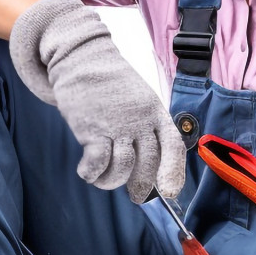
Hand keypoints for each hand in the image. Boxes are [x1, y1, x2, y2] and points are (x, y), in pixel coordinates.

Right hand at [9, 0, 184, 202]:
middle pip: (148, 163)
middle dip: (141, 185)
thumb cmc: (110, 84)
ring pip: (123, 167)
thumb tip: (146, 165)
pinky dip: (91, 173)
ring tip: (102, 179)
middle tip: (135, 194)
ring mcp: (116, 125)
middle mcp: (139, 120)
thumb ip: (145, 128)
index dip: (174, 171)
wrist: (82, 60)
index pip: (173, 146)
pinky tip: (86, 170)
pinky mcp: (92, 129)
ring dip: (112, 181)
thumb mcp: (139, 99)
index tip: (170, 191)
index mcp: (155, 112)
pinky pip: (97, 163)